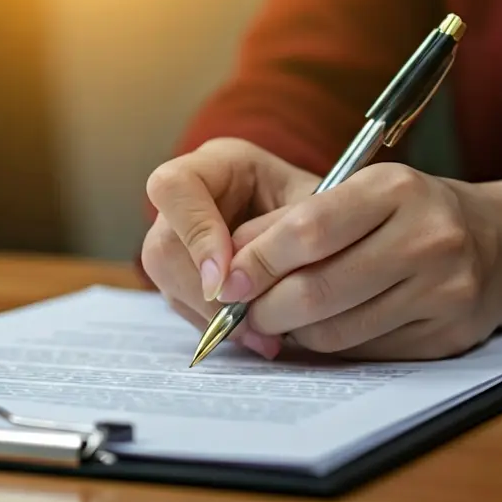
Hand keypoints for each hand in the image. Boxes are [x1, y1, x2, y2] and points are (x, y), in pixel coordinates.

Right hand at [140, 138, 320, 358]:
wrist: (339, 229)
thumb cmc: (333, 209)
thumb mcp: (319, 210)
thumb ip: (281, 237)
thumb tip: (234, 283)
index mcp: (218, 164)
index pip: (175, 187)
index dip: (194, 233)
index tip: (223, 279)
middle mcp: (189, 198)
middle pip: (163, 246)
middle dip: (203, 291)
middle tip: (247, 318)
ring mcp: (180, 236)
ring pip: (167, 281)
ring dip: (211, 315)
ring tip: (262, 336)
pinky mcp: (185, 272)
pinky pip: (183, 304)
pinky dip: (218, 325)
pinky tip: (256, 336)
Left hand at [217, 164, 501, 359]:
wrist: (488, 243)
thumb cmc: (397, 215)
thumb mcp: (349, 195)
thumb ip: (284, 223)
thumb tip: (226, 267)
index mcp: (393, 188)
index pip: (306, 230)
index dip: (256, 261)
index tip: (227, 281)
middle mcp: (427, 236)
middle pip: (316, 290)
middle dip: (264, 308)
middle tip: (242, 311)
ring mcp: (443, 289)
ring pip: (334, 330)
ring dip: (291, 331)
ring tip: (277, 317)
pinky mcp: (445, 334)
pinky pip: (360, 352)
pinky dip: (327, 345)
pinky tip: (322, 327)